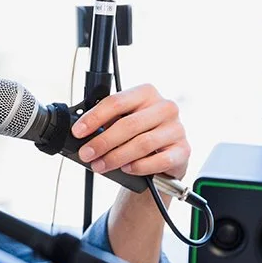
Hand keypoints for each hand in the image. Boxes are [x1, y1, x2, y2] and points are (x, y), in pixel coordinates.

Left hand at [70, 83, 189, 178]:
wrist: (163, 157)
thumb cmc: (138, 136)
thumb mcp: (122, 123)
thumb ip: (106, 124)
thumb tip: (81, 136)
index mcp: (146, 93)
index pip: (117, 102)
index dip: (94, 118)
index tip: (78, 132)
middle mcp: (165, 107)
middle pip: (128, 124)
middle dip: (103, 142)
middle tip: (86, 154)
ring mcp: (176, 129)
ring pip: (142, 143)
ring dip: (116, 157)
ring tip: (100, 165)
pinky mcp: (183, 150)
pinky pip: (159, 160)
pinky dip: (139, 166)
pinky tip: (127, 169)